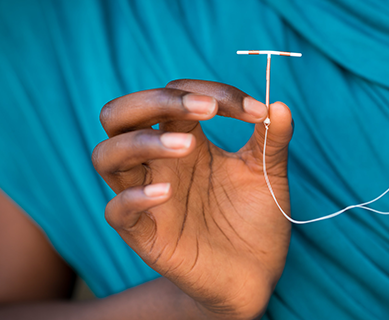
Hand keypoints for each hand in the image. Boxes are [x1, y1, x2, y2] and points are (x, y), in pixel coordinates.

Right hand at [92, 80, 292, 318]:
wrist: (255, 275)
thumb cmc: (255, 219)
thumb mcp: (268, 174)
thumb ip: (273, 139)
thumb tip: (281, 104)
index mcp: (185, 139)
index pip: (175, 95)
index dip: (213, 92)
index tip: (257, 111)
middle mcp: (160, 163)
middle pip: (121, 115)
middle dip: (155, 100)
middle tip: (206, 108)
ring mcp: (148, 197)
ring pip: (107, 156)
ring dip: (142, 142)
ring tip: (187, 145)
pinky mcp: (146, 235)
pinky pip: (117, 211)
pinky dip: (134, 197)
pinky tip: (167, 193)